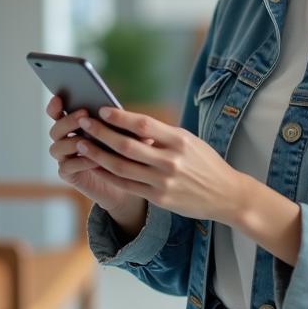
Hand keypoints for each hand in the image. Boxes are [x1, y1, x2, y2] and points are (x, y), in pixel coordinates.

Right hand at [46, 96, 144, 216]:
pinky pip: (68, 166)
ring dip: (72, 142)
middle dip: (68, 121)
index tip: (59, 99)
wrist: (125, 180)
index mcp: (74, 125)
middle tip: (83, 116)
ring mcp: (65, 157)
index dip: (54, 106)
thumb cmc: (123, 152)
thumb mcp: (124, 135)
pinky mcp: (69, 174)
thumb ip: (119, 124)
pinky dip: (81, 161)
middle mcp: (65, 140)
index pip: (57, 113)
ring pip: (57, 147)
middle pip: (56, 129)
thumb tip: (123, 113)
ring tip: (89, 139)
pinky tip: (94, 160)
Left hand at [73, 106, 248, 224]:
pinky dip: (108, 175)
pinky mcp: (159, 198)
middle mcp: (171, 161)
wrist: (226, 195)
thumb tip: (130, 123)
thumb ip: (163, 135)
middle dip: (100, 133)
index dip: (120, 117)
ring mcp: (163, 182)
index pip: (144, 124)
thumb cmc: (206, 163)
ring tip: (81, 144)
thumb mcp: (190, 142)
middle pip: (127, 145)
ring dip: (97, 154)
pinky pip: (126, 185)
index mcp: (180, 141)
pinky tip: (94, 166)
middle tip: (82, 122)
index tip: (102, 109)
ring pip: (121, 167)